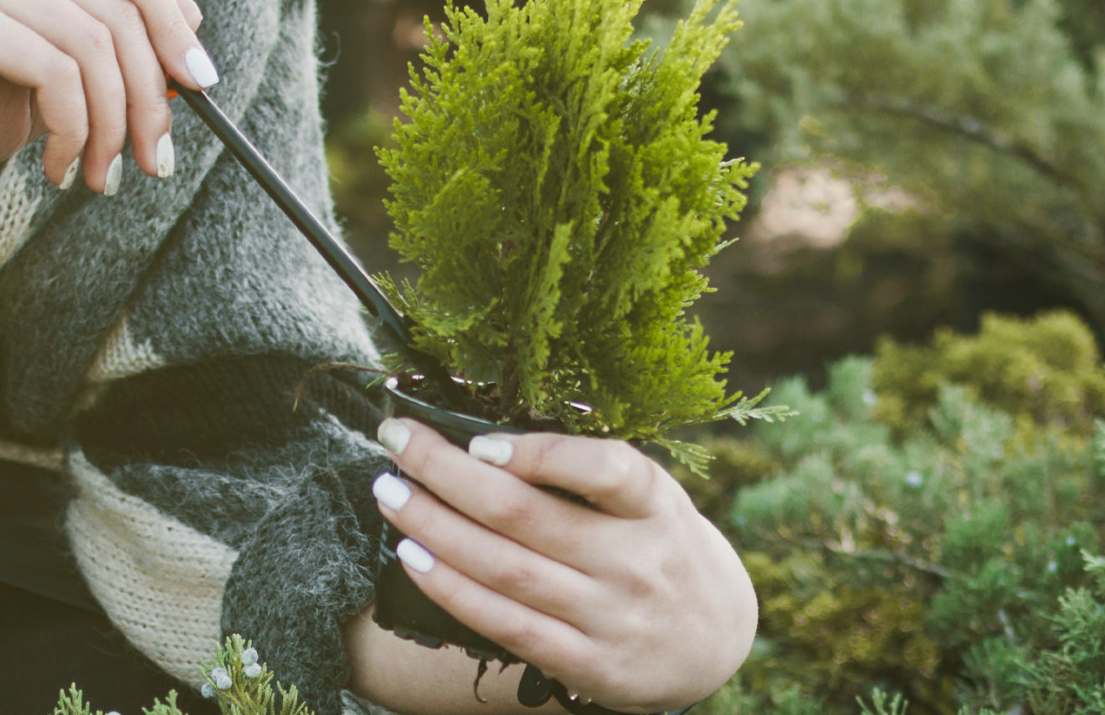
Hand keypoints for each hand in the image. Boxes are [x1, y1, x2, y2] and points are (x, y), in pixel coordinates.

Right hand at [0, 0, 211, 197]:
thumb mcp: (47, 90)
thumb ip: (107, 55)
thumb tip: (196, 21)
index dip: (175, 28)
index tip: (203, 89)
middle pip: (122, 13)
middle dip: (151, 97)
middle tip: (153, 161)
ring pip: (94, 46)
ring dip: (110, 125)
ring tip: (97, 176)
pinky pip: (54, 69)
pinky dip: (71, 126)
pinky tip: (55, 166)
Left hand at [371, 417, 756, 712]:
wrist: (714, 641)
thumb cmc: (662, 549)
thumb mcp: (652, 501)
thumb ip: (592, 476)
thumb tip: (487, 441)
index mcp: (656, 506)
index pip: (608, 469)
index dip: (541, 454)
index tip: (479, 442)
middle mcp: (637, 562)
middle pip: (527, 515)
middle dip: (447, 473)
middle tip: (396, 441)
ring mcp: (612, 617)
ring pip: (505, 568)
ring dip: (434, 527)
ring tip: (390, 494)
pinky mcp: (589, 664)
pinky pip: (505, 624)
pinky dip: (452, 588)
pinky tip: (413, 557)